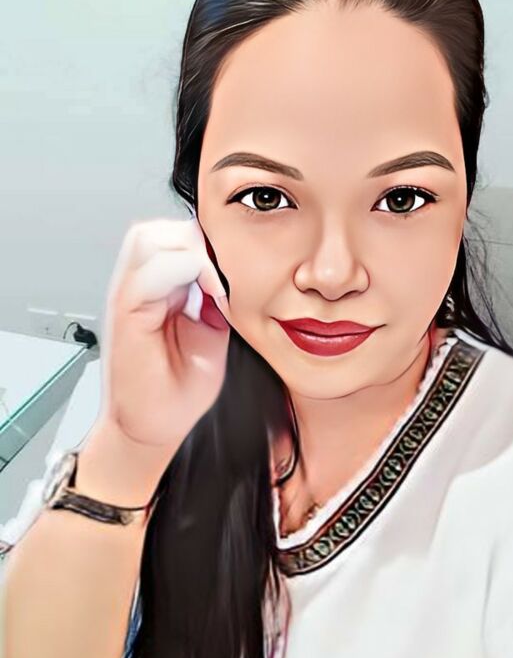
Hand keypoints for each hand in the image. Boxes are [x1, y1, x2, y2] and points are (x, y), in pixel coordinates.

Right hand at [96, 217, 230, 450]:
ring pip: (147, 238)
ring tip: (218, 283)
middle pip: (159, 229)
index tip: (242, 268)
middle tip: (228, 271)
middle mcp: (140, 287)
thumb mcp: (213, 332)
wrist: (156, 428)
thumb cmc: (179, 389)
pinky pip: (147, 274)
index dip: (210, 243)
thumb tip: (236, 275)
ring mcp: (130, 299)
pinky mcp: (126, 316)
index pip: (177, 237)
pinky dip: (184, 271)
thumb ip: (218, 300)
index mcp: (160, 288)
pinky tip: (210, 295)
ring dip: (189, 250)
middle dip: (198, 239)